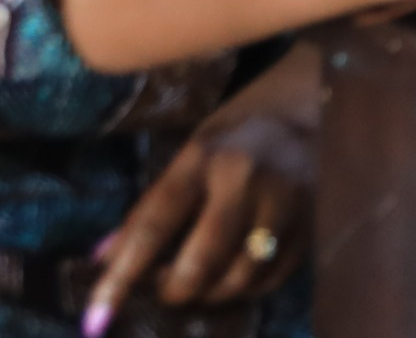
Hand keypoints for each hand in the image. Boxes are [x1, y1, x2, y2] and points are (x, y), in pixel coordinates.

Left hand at [85, 43, 319, 330]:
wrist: (320, 101)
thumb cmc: (243, 127)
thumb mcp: (192, 150)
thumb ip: (153, 204)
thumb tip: (104, 256)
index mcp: (204, 156)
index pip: (153, 224)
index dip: (121, 276)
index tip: (95, 317)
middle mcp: (245, 180)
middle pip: (200, 260)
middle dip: (173, 290)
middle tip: (163, 289)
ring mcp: (285, 202)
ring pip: (239, 276)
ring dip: (210, 294)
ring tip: (199, 285)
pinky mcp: (313, 220)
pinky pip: (273, 275)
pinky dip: (247, 288)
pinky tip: (234, 277)